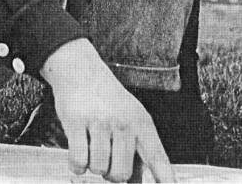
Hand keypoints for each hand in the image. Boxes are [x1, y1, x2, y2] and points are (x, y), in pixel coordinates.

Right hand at [41, 39, 174, 181]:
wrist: (81, 69)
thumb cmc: (108, 98)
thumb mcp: (131, 116)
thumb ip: (138, 148)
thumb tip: (137, 181)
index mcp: (142, 123)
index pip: (157, 158)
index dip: (165, 179)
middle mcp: (124, 122)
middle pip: (121, 174)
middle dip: (111, 173)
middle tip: (106, 156)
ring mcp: (100, 121)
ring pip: (98, 169)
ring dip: (92, 165)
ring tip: (92, 146)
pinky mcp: (77, 122)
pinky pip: (78, 161)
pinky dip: (76, 165)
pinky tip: (79, 152)